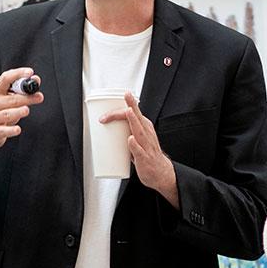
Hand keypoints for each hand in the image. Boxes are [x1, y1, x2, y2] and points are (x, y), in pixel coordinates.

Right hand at [0, 67, 44, 165]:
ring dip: (18, 111)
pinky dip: (11, 130)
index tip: (30, 72)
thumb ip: (20, 90)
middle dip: (27, 97)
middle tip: (39, 97)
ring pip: (7, 114)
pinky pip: (4, 130)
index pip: (5, 79)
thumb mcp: (5, 99)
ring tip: (27, 110)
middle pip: (11, 99)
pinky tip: (18, 129)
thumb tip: (36, 79)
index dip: (18, 74)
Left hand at [100, 92, 179, 209]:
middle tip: (126, 95)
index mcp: (144, 128)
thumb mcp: (137, 139)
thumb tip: (107, 129)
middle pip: (138, 117)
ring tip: (129, 111)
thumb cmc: (148, 155)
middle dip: (131, 106)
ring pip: (139, 131)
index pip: (133, 114)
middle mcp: (146, 133)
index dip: (120, 111)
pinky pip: (139, 151)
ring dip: (134, 121)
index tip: (106, 114)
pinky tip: (130, 139)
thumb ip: (125, 132)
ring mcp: (146, 145)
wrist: (160, 172)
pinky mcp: (144, 158)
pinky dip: (134, 145)